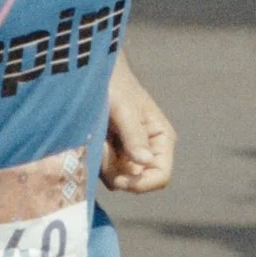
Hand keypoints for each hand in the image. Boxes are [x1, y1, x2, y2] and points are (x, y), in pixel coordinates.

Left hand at [102, 67, 174, 192]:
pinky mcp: (113, 154)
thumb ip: (133, 134)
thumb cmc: (114, 84)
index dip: (140, 184)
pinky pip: (103, 170)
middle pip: (135, 181)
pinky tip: (93, 137)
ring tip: (98, 134)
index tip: (117, 177)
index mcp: (162, 139)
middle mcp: (149, 150)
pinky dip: (94, 157)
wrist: (94, 72)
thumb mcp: (123, 108)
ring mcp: (130, 154)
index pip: (160, 177)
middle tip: (101, 143)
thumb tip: (145, 161)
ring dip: (102, 161)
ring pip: (115, 177)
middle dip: (115, 169)